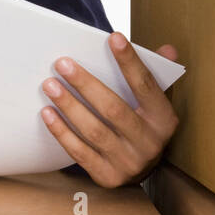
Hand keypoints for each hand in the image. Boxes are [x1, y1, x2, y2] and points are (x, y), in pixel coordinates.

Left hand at [40, 33, 178, 187]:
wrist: (144, 171)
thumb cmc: (144, 124)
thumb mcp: (156, 102)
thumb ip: (157, 74)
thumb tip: (167, 49)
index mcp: (164, 119)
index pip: (145, 85)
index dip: (130, 62)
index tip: (114, 38)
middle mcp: (149, 142)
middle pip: (113, 109)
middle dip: (86, 84)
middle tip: (62, 64)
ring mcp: (128, 162)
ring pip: (94, 131)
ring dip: (69, 106)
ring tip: (50, 85)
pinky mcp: (108, 176)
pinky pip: (80, 152)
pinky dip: (62, 133)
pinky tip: (48, 114)